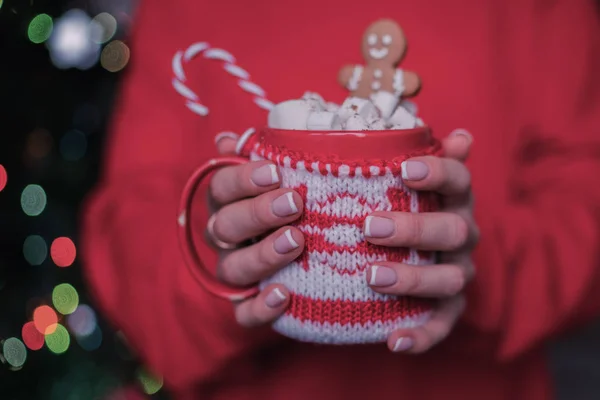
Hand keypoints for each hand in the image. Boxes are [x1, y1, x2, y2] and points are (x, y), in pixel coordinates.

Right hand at [208, 133, 303, 326]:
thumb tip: (225, 140)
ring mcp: (235, 270)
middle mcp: (225, 236)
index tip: (276, 172)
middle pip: (225, 226)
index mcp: (228, 201)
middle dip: (258, 213)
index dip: (243, 179)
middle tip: (294, 203)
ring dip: (262, 255)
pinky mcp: (248, 303)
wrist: (317, 247)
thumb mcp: (282, 172)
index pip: (221, 186)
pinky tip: (284, 295)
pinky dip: (259, 307)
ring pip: (233, 268)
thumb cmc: (294, 196)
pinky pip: (244, 313)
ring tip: (296, 241)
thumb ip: (258, 154)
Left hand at [363, 129, 478, 353]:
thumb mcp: (414, 180)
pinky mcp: (449, 306)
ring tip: (373, 277)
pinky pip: (442, 324)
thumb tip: (462, 136)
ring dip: (412, 279)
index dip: (437, 173)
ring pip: (448, 278)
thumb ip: (427, 158)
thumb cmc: (406, 204)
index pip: (458, 180)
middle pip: (452, 230)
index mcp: (454, 199)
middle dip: (413, 229)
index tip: (403, 170)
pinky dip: (422, 334)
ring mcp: (458, 271)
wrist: (425, 249)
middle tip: (369, 227)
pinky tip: (394, 341)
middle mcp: (462, 234)